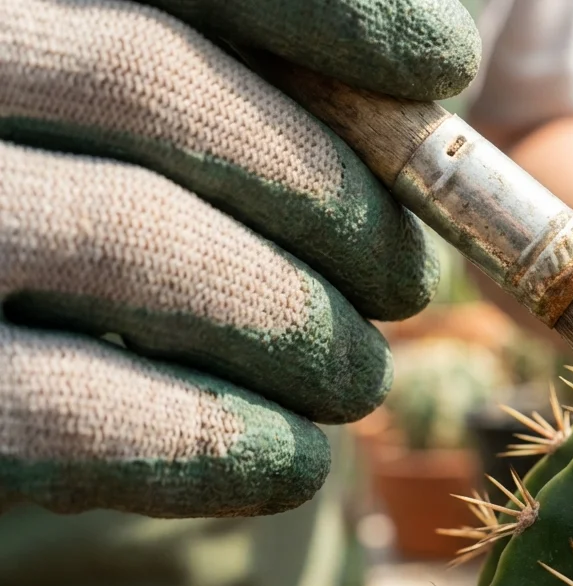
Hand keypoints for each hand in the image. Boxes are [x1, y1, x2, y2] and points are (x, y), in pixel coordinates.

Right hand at [0, 0, 479, 516]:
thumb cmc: (127, 238)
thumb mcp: (201, 131)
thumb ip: (290, 90)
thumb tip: (433, 69)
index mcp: (25, 6)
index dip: (327, 6)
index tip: (442, 65)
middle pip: (150, 85)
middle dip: (329, 192)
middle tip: (408, 281)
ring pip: (127, 235)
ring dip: (296, 321)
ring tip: (358, 378)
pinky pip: (72, 410)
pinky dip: (222, 441)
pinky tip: (294, 464)